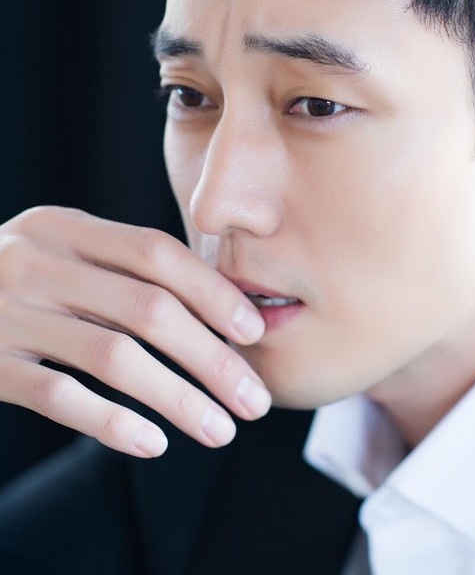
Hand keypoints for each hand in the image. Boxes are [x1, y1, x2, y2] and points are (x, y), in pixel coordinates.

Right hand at [0, 206, 270, 457]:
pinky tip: (154, 443)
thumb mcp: (62, 252)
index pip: (156, 252)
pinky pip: (59, 397)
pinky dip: (112, 423)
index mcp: (64, 227)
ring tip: (220, 429)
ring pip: (112, 359)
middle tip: (254, 399)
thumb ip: (121, 268)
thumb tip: (220, 311)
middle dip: (211, 358)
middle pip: (146, 309)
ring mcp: (7, 313)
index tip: (254, 332)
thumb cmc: (19, 279)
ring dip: (177, 398)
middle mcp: (35, 261)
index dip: (212, 292)